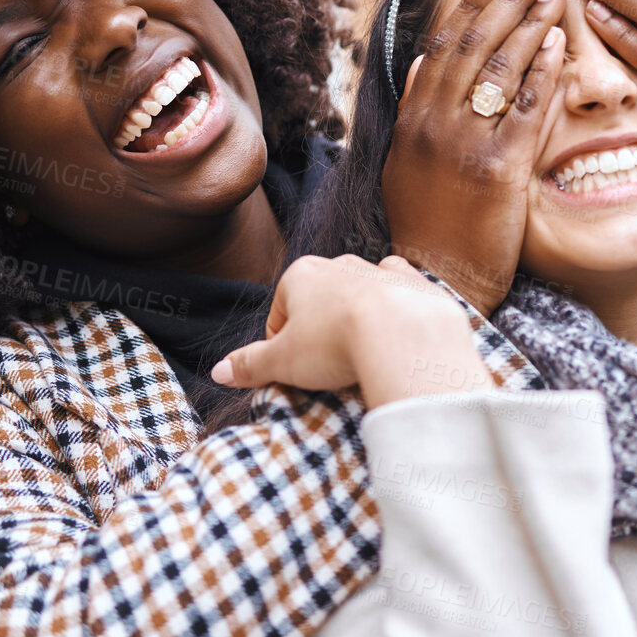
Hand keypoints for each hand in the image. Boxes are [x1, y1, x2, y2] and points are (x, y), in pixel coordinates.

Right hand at [213, 255, 494, 408]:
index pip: (281, 312)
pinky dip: (398, 318)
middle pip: (322, 302)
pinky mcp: (417, 286)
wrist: (404, 332)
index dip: (283, 346)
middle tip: (328, 369)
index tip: (295, 371)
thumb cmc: (335, 342)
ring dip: (359, 321)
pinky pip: (403, 301)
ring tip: (362, 357)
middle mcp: (342, 264)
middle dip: (322, 331)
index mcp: (302, 275)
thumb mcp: (282, 362)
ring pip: (362, 296)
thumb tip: (219, 372)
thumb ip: (249, 364)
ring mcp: (382, 271)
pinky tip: (396, 342)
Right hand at [382, 0, 567, 312]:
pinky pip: (526, 110)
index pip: (444, 46)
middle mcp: (433, 125)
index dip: (473, 5)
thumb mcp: (405, 166)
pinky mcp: (498, 171)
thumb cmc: (427, 230)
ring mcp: (464, 146)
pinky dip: (543, 73)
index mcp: (412, 120)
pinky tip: (562, 44)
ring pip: (500, 68)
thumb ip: (415, 112)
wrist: (434, 284)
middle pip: (474, 44)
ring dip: (531, 22)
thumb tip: (423, 62)